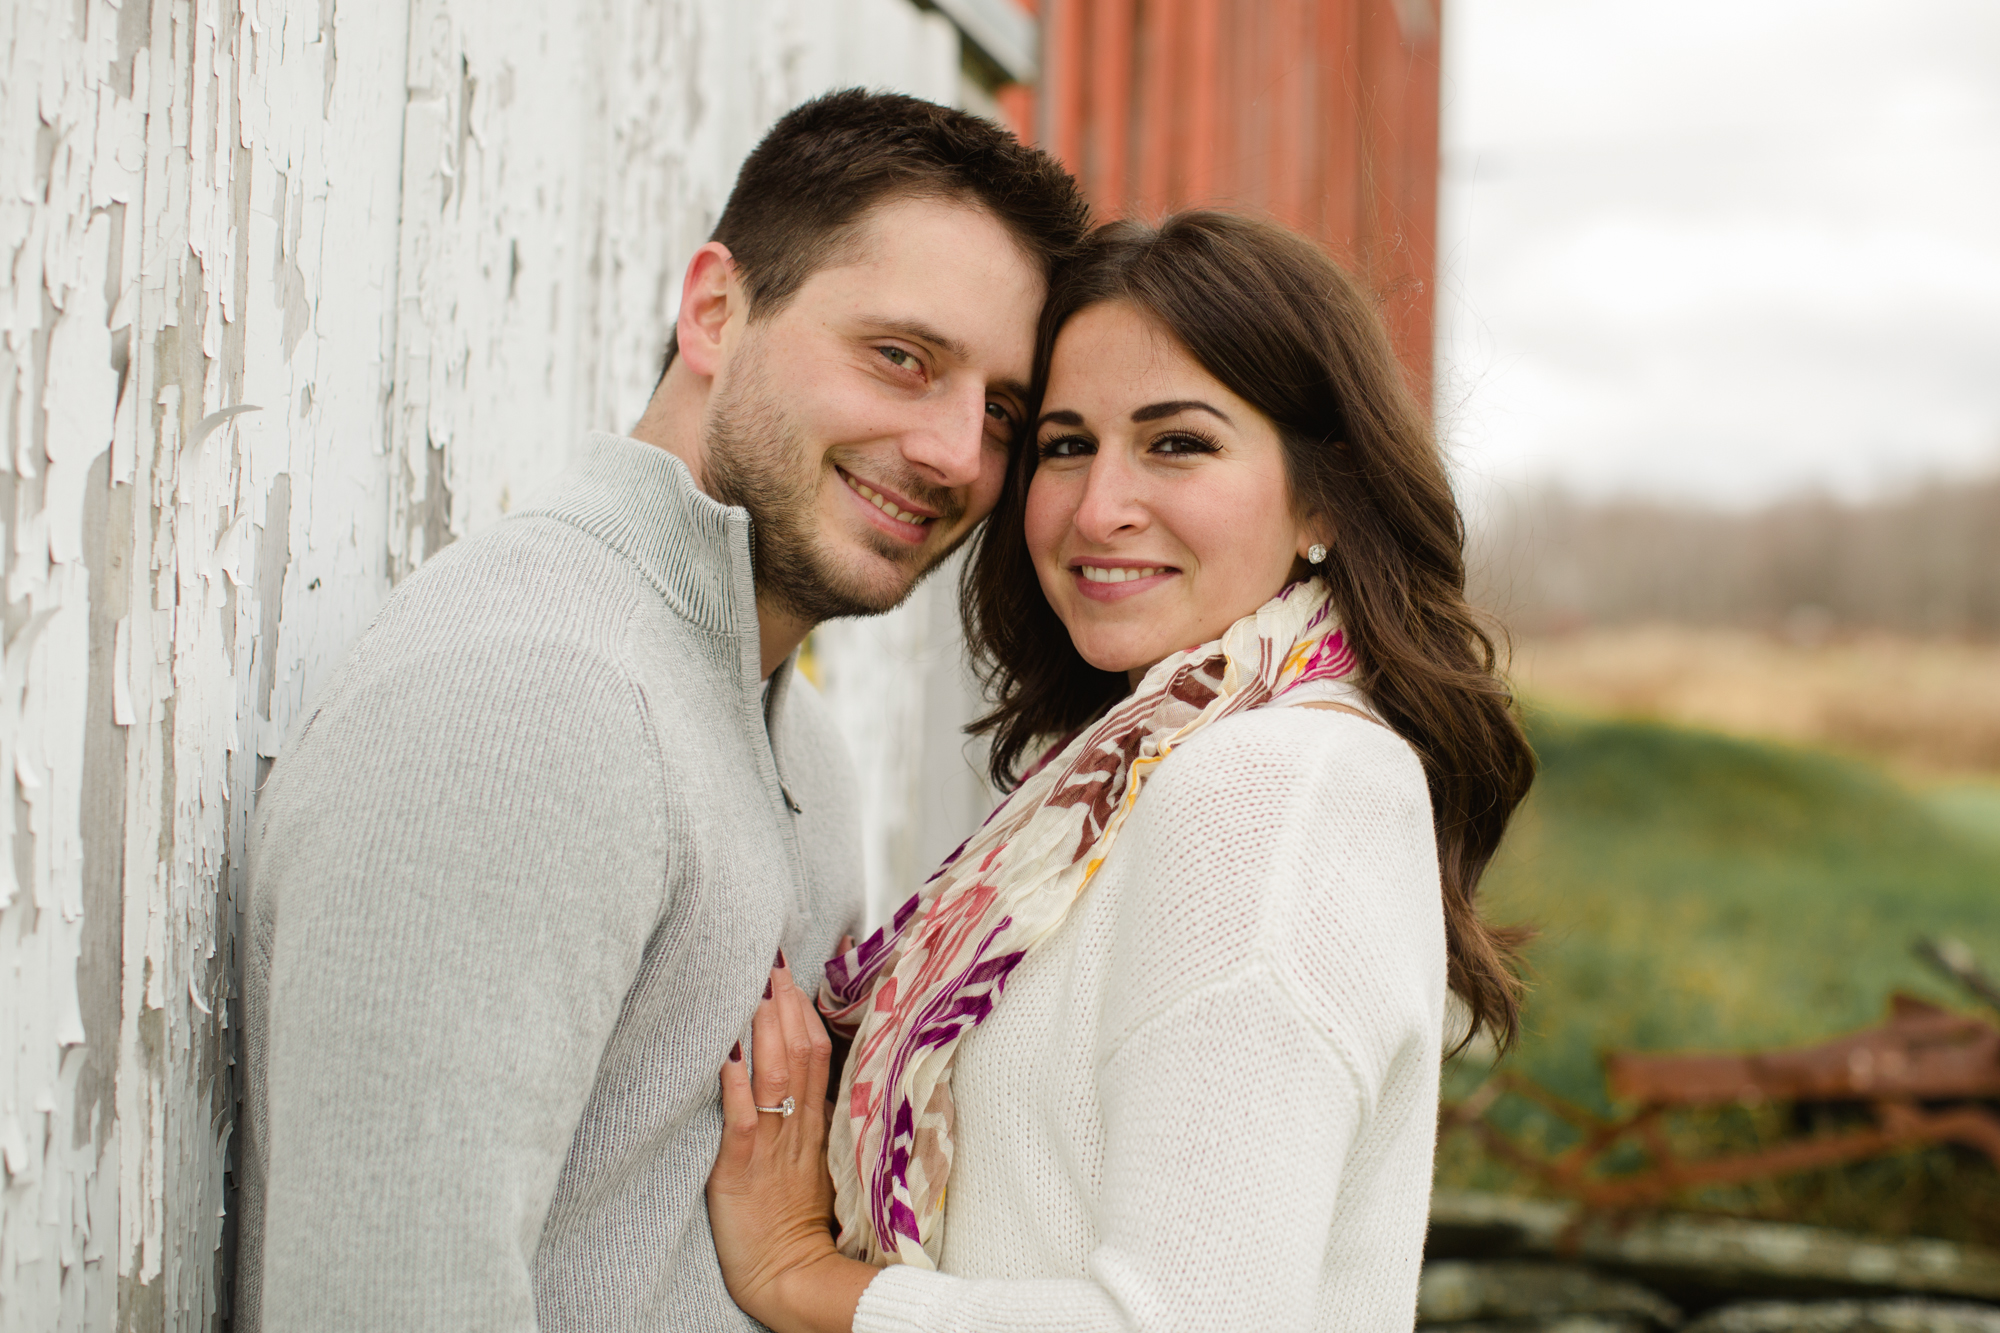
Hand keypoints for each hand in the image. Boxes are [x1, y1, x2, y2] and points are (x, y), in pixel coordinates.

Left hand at [708, 954, 874, 1332]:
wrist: (790, 1276)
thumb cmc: (791, 1221)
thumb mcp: (812, 1161)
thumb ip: (807, 1118)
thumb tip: (799, 1077)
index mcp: (813, 1124)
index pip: (817, 1053)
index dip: (804, 1012)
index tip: (790, 974)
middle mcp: (796, 1128)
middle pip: (799, 1054)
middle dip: (785, 1006)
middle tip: (772, 965)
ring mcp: (772, 1148)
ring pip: (776, 1077)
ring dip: (765, 1032)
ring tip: (754, 993)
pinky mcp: (740, 1171)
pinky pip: (743, 1121)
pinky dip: (735, 1087)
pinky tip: (725, 1056)